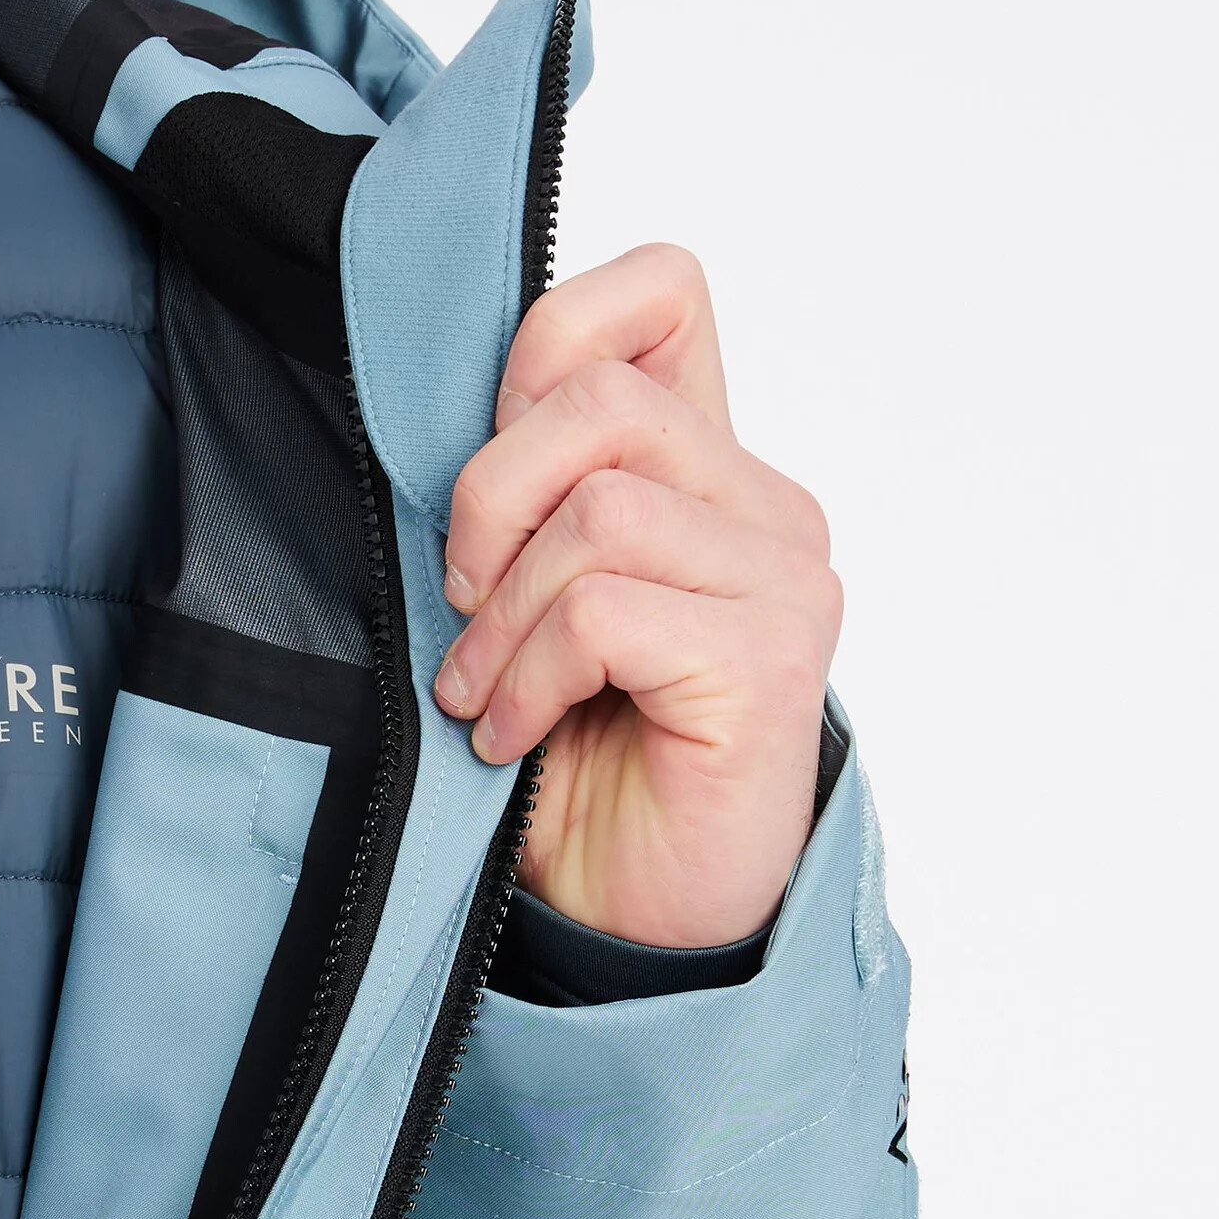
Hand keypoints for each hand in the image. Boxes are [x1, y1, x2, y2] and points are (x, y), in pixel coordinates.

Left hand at [432, 244, 840, 949]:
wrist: (634, 925)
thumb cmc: (574, 764)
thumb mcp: (520, 606)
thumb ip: (520, 502)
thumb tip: (436, 417)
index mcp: (704, 470)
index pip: (662, 293)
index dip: (550, 337)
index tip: (486, 461)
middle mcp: (764, 509)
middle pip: (602, 401)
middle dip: (485, 501)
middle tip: (461, 606)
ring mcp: (782, 582)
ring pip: (599, 511)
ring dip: (504, 616)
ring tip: (485, 692)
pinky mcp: (770, 661)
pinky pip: (606, 611)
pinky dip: (529, 675)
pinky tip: (514, 735)